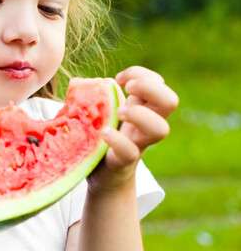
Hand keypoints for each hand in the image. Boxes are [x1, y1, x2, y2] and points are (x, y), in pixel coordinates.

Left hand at [87, 66, 178, 193]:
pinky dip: (117, 140)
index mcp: (142, 108)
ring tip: (119, 113)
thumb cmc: (101, 136)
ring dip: (139, 115)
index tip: (118, 80)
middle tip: (128, 90)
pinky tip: (104, 133)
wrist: (102, 176)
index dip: (140, 74)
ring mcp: (138, 144)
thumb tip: (79, 83)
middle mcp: (146, 125)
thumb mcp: (102, 111)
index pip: (158, 83)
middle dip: (150, 88)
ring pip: (161, 129)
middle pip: (170, 102)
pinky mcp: (123, 161)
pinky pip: (130, 152)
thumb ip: (96, 96)